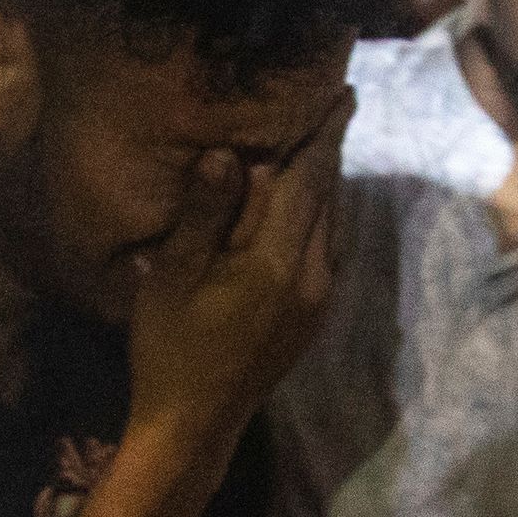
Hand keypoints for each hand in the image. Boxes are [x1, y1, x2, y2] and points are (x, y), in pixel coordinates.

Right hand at [127, 92, 349, 446]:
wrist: (194, 424)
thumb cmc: (171, 348)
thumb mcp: (175, 276)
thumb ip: (204, 213)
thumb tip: (227, 154)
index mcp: (277, 261)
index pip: (310, 181)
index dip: (327, 134)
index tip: (346, 92)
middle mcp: (312, 277)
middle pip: (329, 198)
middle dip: (331, 152)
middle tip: (336, 105)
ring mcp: (318, 301)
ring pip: (332, 225)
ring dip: (328, 184)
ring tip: (321, 145)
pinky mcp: (313, 317)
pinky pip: (327, 249)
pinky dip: (320, 216)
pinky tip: (306, 207)